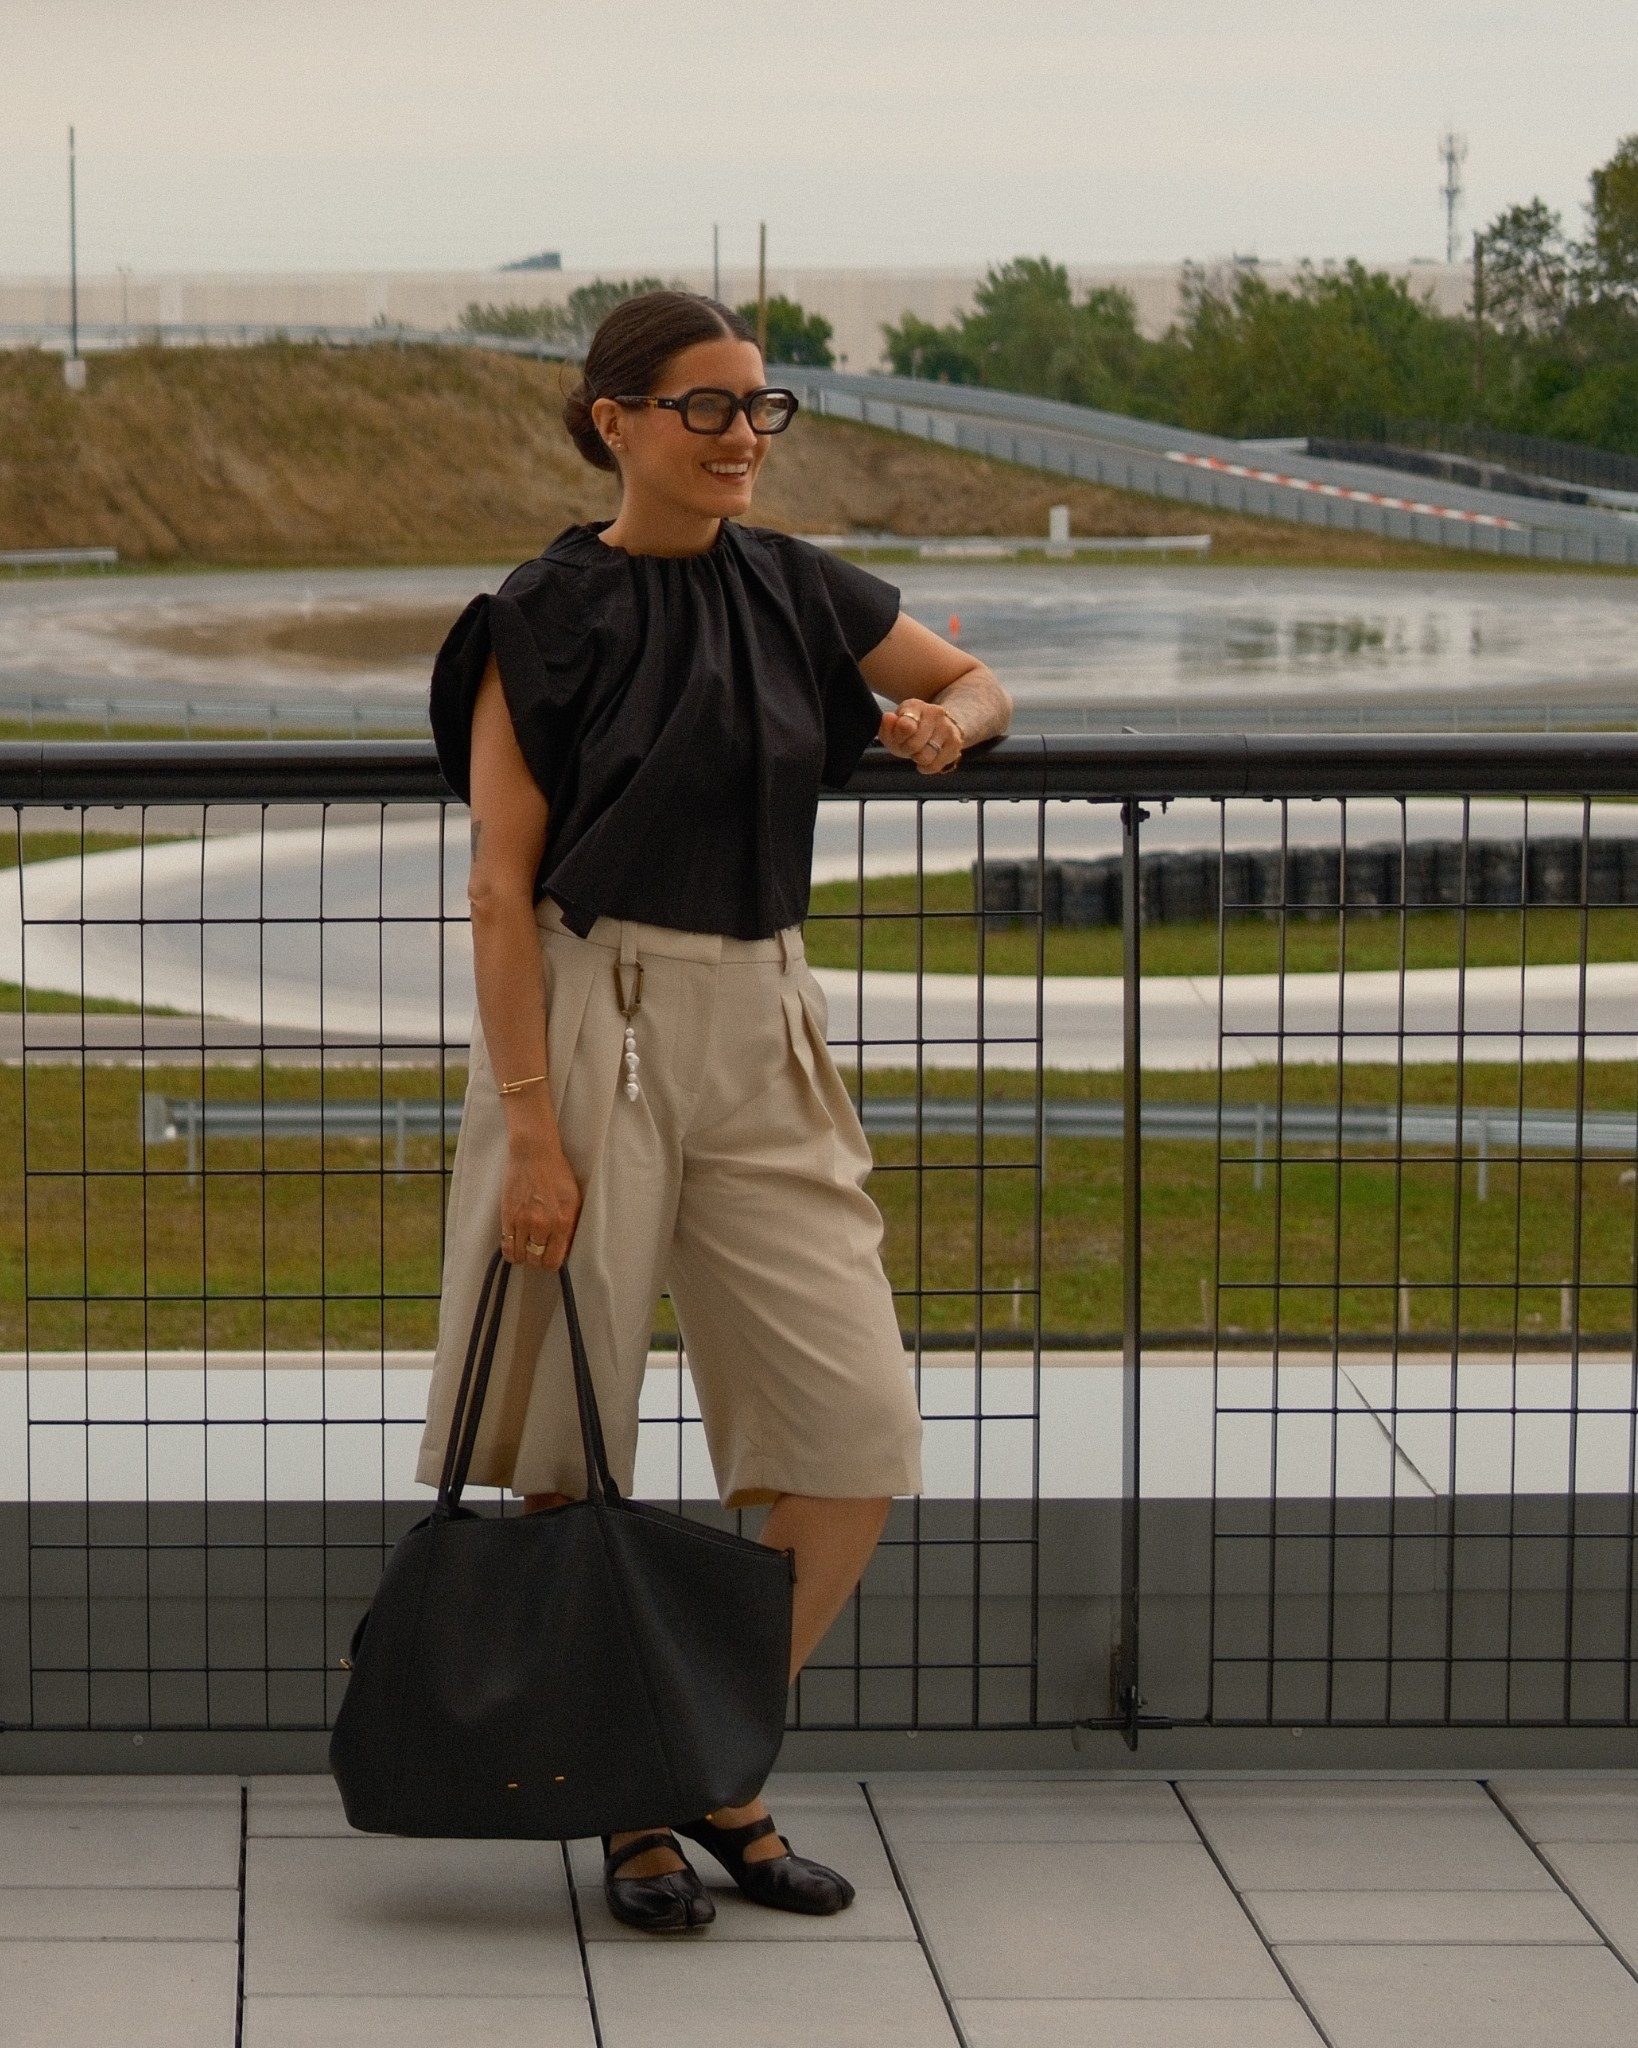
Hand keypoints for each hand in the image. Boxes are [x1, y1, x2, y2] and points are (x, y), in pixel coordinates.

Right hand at [499, 1136, 581, 1268]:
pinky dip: (510, 1250)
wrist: (534, 1154)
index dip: (552, 1262)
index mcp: (563, 1221)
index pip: (554, 1260)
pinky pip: (506, 1246)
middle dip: (537, 1260)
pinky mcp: (507, 1216)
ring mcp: (523, 1221)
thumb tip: (564, 1248)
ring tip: (526, 1246)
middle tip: (538, 1251)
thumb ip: (570, 1226)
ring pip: (520, 1256)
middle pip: (536, 1261)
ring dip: (523, 1255)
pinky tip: (515, 1243)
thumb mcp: (574, 1200)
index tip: (550, 1256)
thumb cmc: (557, 1174)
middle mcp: (543, 1225)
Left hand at [879, 698, 964, 775]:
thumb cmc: (914, 728)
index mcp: (916, 706)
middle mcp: (935, 713)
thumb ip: (887, 726)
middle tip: (908, 745)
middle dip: (906, 750)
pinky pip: (935, 766)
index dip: (897, 737)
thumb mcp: (895, 726)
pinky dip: (926, 767)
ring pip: (925, 757)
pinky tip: (927, 758)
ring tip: (919, 750)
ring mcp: (947, 728)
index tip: (899, 736)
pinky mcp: (956, 744)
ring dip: (917, 758)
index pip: (905, 725)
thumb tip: (889, 717)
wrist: (941, 725)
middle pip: (914, 745)